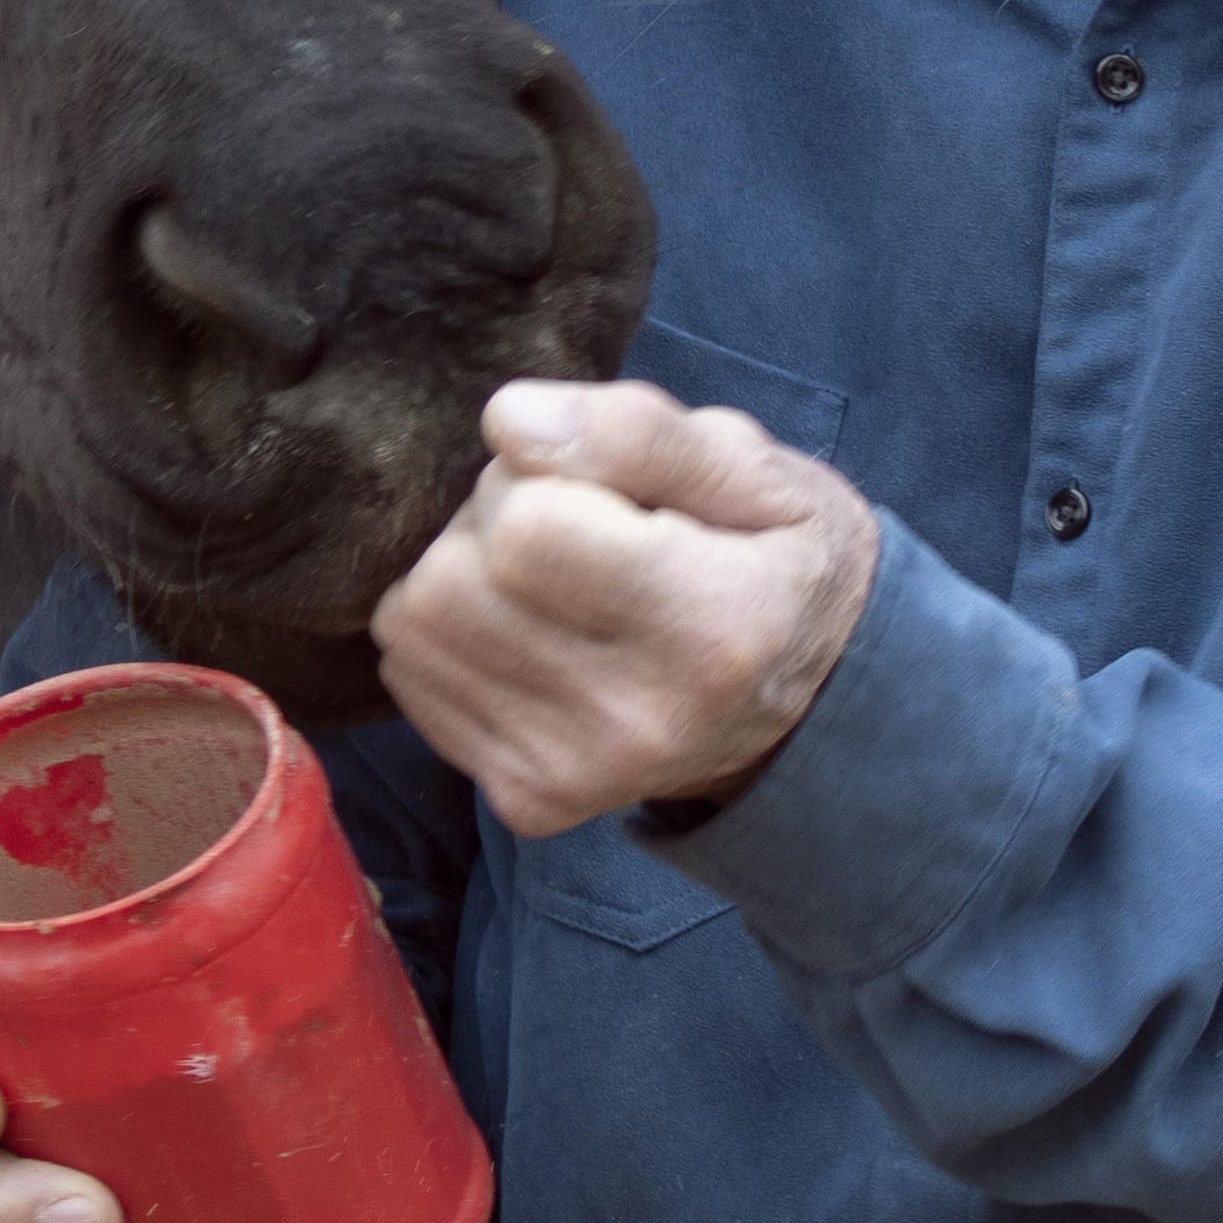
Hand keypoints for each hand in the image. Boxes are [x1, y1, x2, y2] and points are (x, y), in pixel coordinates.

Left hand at [372, 378, 878, 837]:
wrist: (808, 709)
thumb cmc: (776, 558)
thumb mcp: (752, 469)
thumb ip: (635, 431)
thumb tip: (507, 421)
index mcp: (714, 628)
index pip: (522, 527)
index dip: (536, 475)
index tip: (599, 489)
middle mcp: (639, 723)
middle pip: (449, 583)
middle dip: (488, 523)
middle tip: (570, 525)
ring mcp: (574, 776)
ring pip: (415, 629)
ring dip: (460, 576)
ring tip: (548, 577)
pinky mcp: (525, 801)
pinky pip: (415, 679)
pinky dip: (451, 636)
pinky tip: (528, 631)